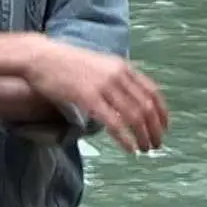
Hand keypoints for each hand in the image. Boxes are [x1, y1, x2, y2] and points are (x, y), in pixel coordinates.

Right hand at [24, 39, 169, 153]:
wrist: (42, 57)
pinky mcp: (89, 98)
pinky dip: (125, 139)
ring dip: (143, 136)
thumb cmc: (67, 63)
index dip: (162, 112)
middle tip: (156, 144)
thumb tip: (127, 98)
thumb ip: (115, 78)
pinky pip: (114, 123)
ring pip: (134, 116)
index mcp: (122, 66)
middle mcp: (118, 75)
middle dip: (155, 128)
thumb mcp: (99, 64)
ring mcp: (104, 86)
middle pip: (146, 106)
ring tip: (144, 149)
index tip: (164, 127)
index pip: (152, 91)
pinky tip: (129, 149)